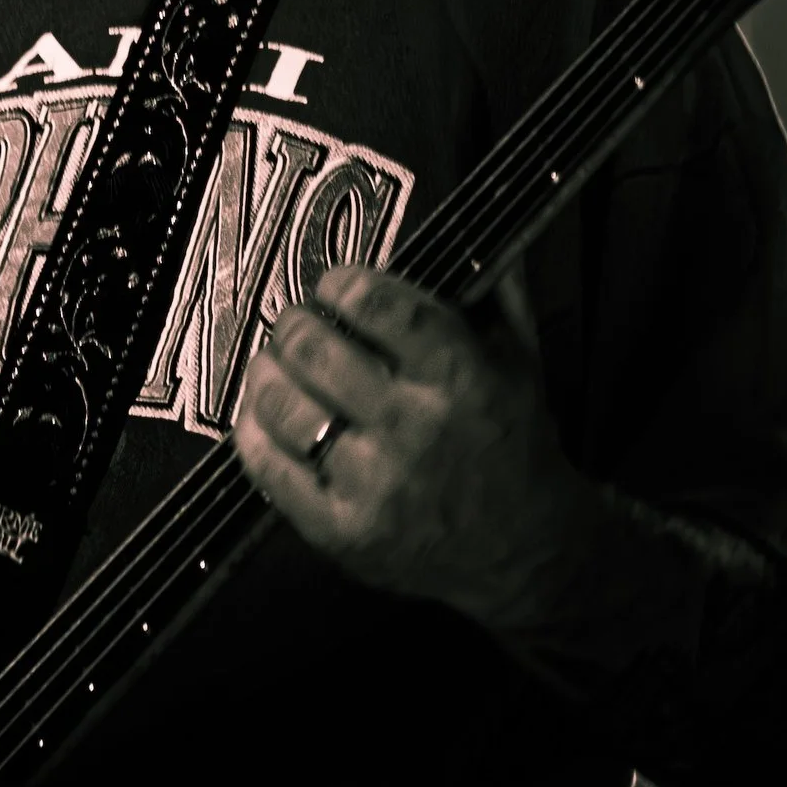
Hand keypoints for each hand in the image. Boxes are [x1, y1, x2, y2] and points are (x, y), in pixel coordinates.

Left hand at [234, 269, 604, 635]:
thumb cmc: (517, 449)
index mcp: (459, 377)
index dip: (340, 284)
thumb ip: (495, 293)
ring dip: (267, 373)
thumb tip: (474, 233)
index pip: (375, 304)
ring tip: (273, 366)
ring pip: (284, 406)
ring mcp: (375, 485)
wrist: (531, 554)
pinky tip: (263, 417)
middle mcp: (414, 428)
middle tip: (297, 325)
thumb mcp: (522, 362)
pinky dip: (255, 434)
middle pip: (315, 350)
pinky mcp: (344, 532)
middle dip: (295, 325)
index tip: (333, 285)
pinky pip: (271, 470)